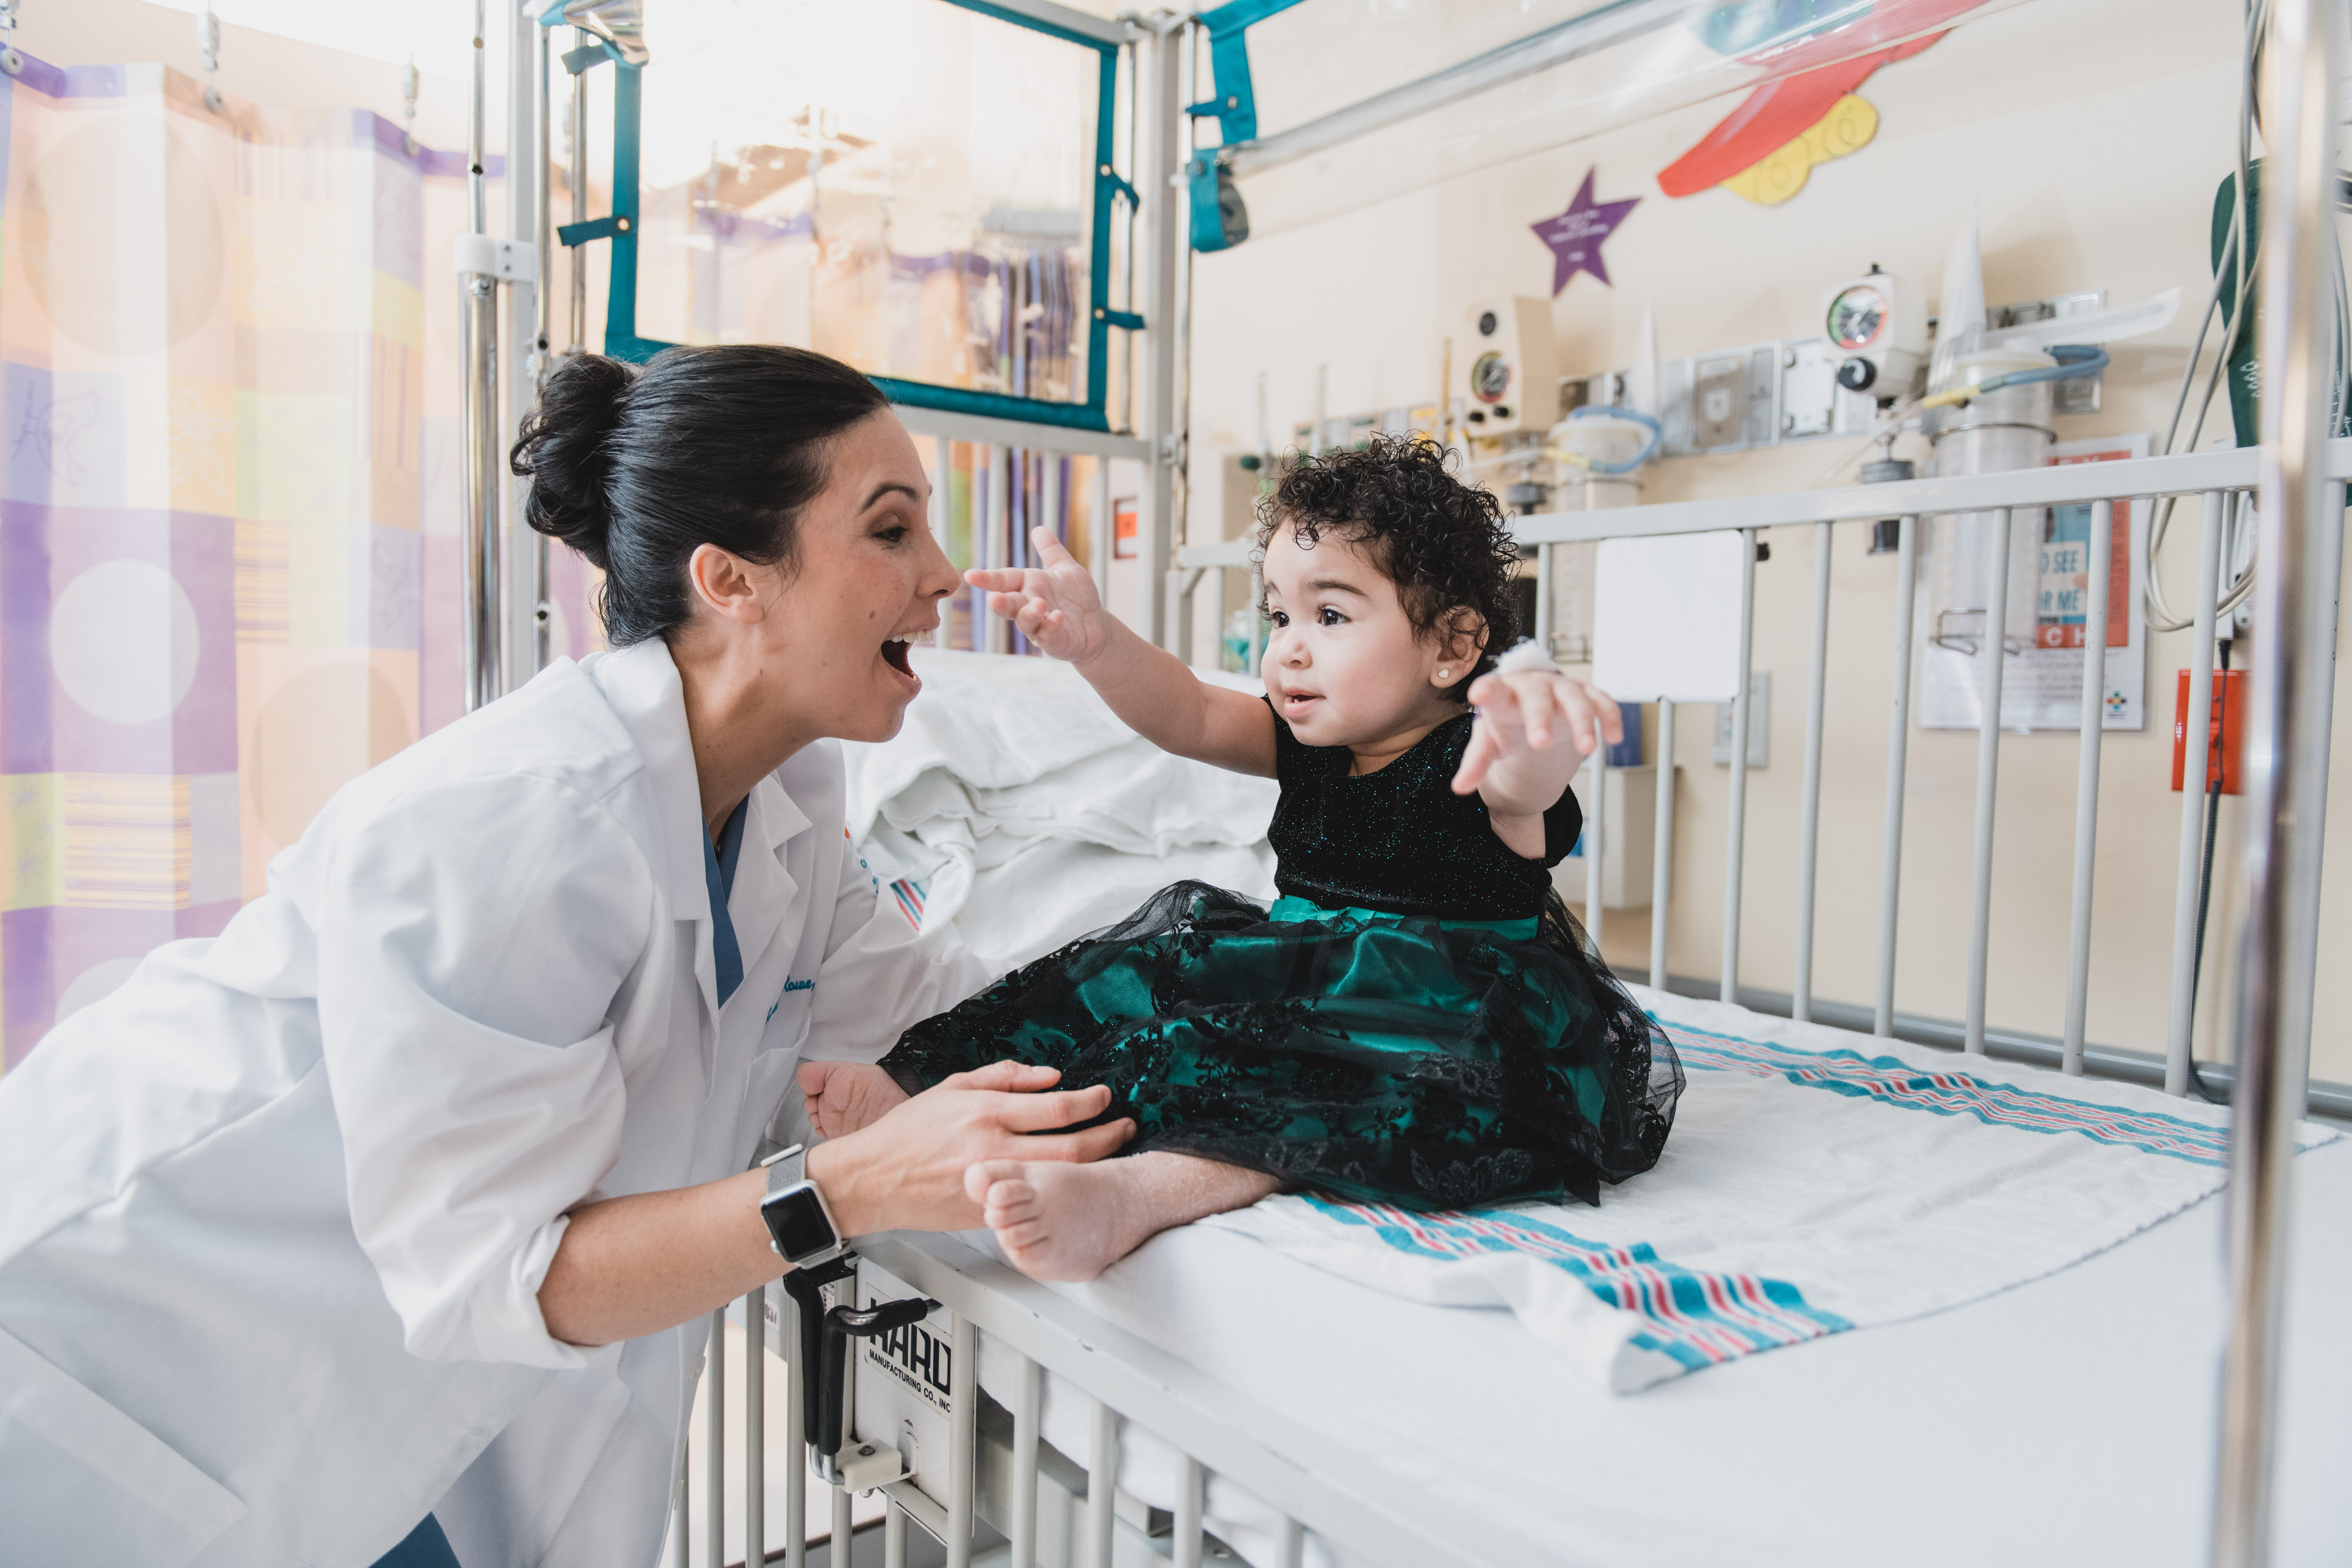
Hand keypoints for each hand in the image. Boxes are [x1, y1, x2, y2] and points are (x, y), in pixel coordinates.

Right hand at [804, 1060, 1133, 1234]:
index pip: (1056, 1106)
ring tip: (1112, 1151)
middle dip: (1107, 1135)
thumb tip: (1050, 1076)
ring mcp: (991, 1183)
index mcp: (984, 1111)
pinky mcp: (986, 1210)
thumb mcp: (952, 1087)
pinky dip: (1059, 1188)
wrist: (872, 1179)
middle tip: (1126, 1125)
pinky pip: (1033, 1198)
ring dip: (1094, 1162)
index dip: (1091, 1102)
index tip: (1105, 1097)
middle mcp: (991, 1147)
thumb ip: (1004, 1077)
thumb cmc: (908, 1132)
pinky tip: (1074, 1179)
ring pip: (1059, 1176)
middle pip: (1070, 1146)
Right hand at [965, 528, 1112, 663]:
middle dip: (1000, 603)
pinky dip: (1050, 626)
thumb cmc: (1077, 597)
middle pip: (1009, 604)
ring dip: (1029, 613)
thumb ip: (1051, 551)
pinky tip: (1057, 617)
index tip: (969, 575)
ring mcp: (1038, 626)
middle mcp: (1028, 606)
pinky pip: (1047, 635)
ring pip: (1026, 621)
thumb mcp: (1066, 569)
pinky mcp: (1053, 641)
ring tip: (1039, 604)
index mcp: (1028, 586)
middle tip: (994, 599)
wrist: (1096, 625)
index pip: (1004, 580)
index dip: (987, 578)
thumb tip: (1038, 528)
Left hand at [1451, 669, 1624, 794]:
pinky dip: (1610, 717)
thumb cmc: (1508, 721)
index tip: (1478, 693)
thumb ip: (1476, 763)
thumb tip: (1459, 788)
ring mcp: (1563, 690)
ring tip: (1588, 749)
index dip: (1487, 691)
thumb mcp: (1489, 742)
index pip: (1493, 691)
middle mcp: (1534, 688)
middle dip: (1540, 718)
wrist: (1534, 708)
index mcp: (1504, 696)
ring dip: (1583, 722)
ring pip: (1575, 699)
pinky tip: (1614, 738)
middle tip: (1540, 742)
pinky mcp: (1587, 694)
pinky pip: (1602, 701)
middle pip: (1537, 698)